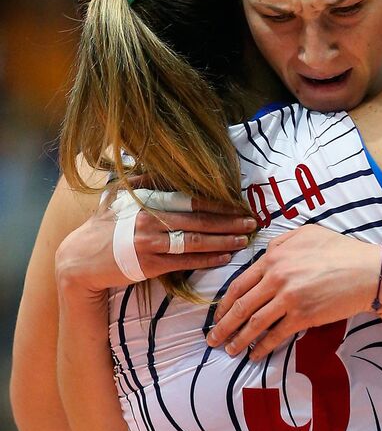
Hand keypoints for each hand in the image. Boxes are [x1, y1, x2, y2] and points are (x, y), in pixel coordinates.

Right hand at [55, 192, 256, 294]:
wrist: (80, 259)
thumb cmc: (106, 226)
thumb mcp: (121, 197)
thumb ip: (147, 181)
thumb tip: (172, 166)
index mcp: (146, 197)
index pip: (190, 197)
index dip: (218, 201)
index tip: (239, 204)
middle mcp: (148, 217)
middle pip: (198, 218)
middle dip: (229, 220)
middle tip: (252, 221)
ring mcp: (148, 241)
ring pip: (195, 240)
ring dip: (223, 240)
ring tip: (244, 240)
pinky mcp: (149, 264)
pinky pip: (185, 261)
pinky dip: (208, 259)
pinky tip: (225, 257)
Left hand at [206, 224, 381, 357]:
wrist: (370, 272)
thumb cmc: (342, 251)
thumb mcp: (307, 234)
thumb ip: (281, 243)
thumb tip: (264, 254)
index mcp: (274, 257)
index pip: (239, 283)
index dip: (224, 303)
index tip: (216, 315)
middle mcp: (277, 278)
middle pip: (241, 306)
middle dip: (223, 325)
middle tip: (212, 339)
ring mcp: (289, 298)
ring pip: (255, 323)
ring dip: (238, 340)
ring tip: (229, 350)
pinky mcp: (304, 316)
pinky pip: (276, 335)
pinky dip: (263, 347)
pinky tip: (255, 354)